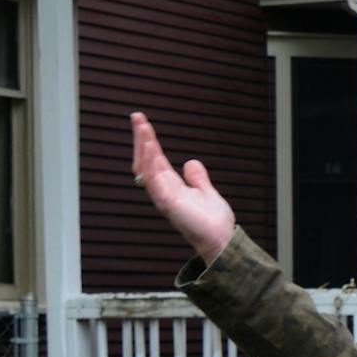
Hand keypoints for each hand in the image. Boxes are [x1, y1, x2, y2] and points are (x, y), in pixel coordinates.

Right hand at [130, 112, 236, 265]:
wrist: (220, 239)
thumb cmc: (212, 221)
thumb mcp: (205, 192)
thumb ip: (197, 178)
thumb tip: (190, 162)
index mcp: (171, 185)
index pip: (155, 158)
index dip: (148, 140)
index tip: (142, 122)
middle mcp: (163, 189)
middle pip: (146, 160)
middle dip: (140, 139)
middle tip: (137, 117)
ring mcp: (163, 196)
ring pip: (147, 168)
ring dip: (144, 147)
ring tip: (142, 128)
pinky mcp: (168, 203)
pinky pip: (154, 182)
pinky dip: (151, 166)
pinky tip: (150, 150)